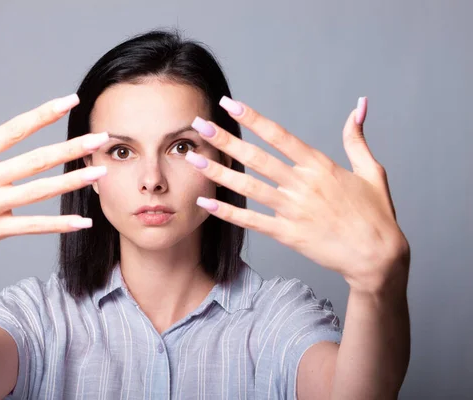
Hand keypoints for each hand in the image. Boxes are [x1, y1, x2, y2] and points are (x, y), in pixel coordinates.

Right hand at [0, 77, 108, 279]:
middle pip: (36, 160)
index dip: (43, 114)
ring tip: (101, 172)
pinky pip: (32, 227)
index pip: (14, 129)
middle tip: (101, 137)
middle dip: (72, 147)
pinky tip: (82, 221)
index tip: (69, 101)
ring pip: (40, 191)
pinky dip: (58, 224)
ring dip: (73, 182)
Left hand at [186, 96, 409, 293]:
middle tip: (200, 125)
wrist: (378, 257)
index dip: (253, 119)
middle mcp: (303, 185)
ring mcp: (293, 211)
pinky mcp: (288, 234)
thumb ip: (357, 139)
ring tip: (193, 159)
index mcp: (321, 167)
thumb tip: (359, 106)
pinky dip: (227, 212)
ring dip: (218, 172)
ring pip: (248, 188)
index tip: (231, 105)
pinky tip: (206, 202)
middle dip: (225, 140)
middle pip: (256, 158)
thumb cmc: (376, 215)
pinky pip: (251, 221)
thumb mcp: (372, 171)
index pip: (279, 136)